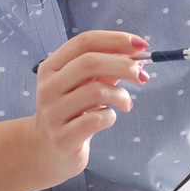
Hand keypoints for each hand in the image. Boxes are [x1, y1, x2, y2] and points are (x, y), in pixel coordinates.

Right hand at [29, 30, 148, 186]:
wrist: (47, 151)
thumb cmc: (72, 111)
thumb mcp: (83, 84)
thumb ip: (106, 66)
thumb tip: (136, 50)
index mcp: (51, 67)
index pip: (85, 42)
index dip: (115, 40)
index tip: (140, 45)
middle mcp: (48, 87)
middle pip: (90, 62)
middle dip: (123, 65)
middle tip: (142, 75)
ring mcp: (53, 113)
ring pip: (97, 91)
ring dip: (121, 95)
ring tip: (126, 103)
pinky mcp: (63, 138)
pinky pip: (97, 119)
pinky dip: (111, 116)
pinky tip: (109, 118)